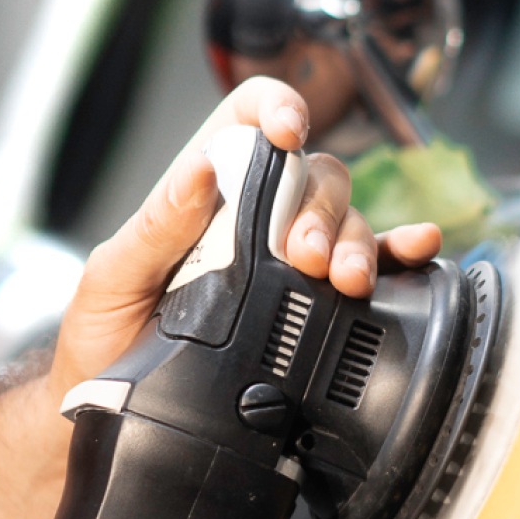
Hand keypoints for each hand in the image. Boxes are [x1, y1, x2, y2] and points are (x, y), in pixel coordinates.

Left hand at [49, 77, 442, 401]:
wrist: (113, 410)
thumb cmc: (103, 337)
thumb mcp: (112, 275)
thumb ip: (156, 224)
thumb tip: (201, 169)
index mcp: (203, 193)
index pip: (248, 120)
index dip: (276, 108)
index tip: (288, 131)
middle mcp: (253, 217)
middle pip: (313, 174)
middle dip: (319, 207)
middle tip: (303, 254)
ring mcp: (286, 261)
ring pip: (345, 220)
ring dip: (354, 242)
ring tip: (343, 280)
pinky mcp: (312, 306)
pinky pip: (370, 269)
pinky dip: (400, 255)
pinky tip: (417, 250)